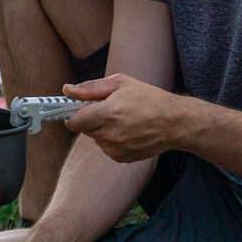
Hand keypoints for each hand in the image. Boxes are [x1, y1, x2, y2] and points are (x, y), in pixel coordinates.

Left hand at [63, 73, 188, 161]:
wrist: (174, 122)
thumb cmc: (149, 98)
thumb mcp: (120, 83)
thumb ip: (90, 88)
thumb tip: (67, 91)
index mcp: (107, 113)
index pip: (73, 121)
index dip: (75, 114)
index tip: (81, 108)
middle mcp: (109, 134)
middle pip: (84, 129)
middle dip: (91, 119)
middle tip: (109, 109)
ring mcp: (115, 149)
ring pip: (96, 139)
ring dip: (102, 130)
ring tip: (123, 119)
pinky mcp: (121, 158)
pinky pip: (107, 148)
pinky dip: (112, 140)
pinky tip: (128, 131)